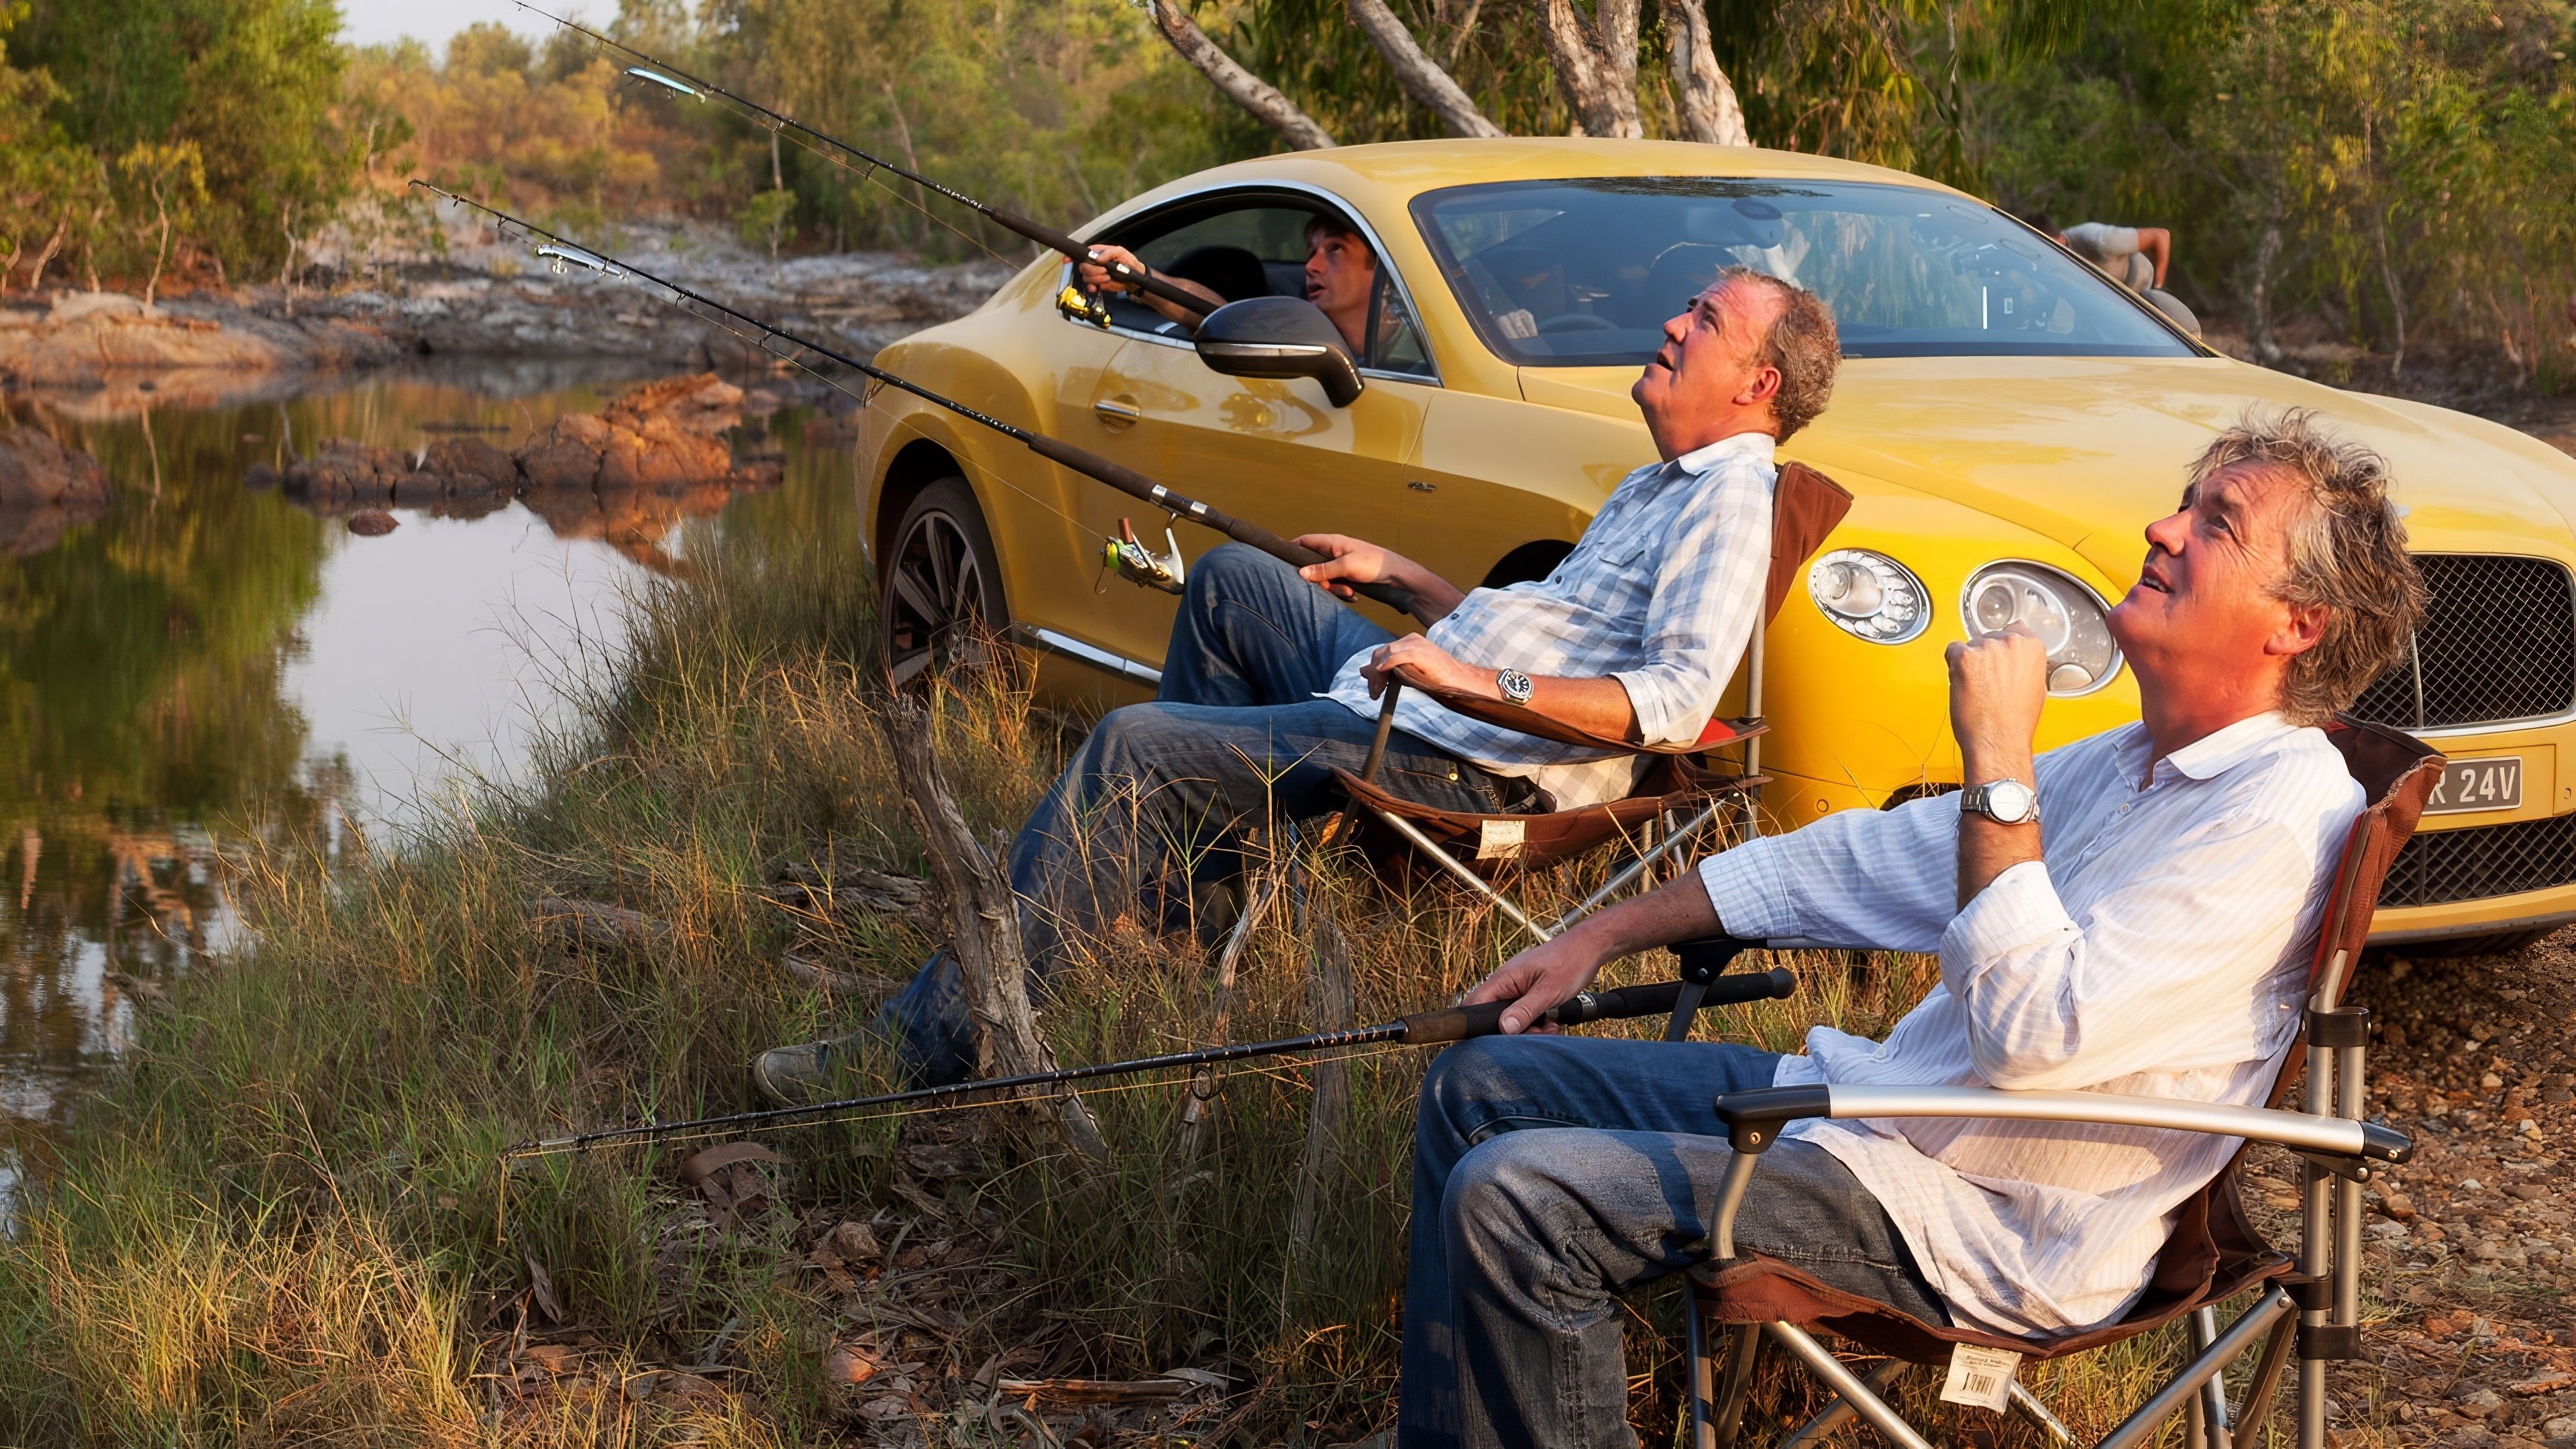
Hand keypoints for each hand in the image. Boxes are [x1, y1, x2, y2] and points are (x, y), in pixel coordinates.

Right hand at [1077, 243, 1147, 294]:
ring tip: (1108, 277)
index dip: (1071, 257)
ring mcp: (1095, 274)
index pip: (1080, 253)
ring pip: (1086, 277)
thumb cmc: (1128, 261)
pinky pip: (1090, 286)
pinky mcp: (1098, 284)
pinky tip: (1098, 287)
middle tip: (1105, 271)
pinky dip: (1093, 287)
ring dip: (1097, 278)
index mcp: (1096, 253)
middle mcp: (1093, 263)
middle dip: (1092, 270)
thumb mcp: (1120, 252)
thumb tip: (1097, 259)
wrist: (1135, 278)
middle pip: (1082, 267)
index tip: (1067, 261)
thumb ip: (1109, 253)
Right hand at [1293, 533, 1410, 598]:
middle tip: (1330, 587)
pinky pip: (1337, 585)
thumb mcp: (1346, 566)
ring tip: (1349, 592)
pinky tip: (1354, 595)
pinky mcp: (1348, 576)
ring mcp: (1341, 564)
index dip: (1293, 549)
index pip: (1304, 541)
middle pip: (1313, 566)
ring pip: (1325, 578)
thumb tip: (1301, 572)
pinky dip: (1343, 592)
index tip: (1284, 563)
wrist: (1397, 576)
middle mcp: (1334, 552)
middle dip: (1320, 580)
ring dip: (1334, 589)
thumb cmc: (1374, 564)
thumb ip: (1323, 569)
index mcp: (1332, 542)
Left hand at [1360, 634, 1485, 699]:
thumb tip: (1363, 671)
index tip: (1372, 687)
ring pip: (1386, 655)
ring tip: (1377, 692)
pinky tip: (1382, 674)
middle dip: (1373, 674)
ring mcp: (1414, 644)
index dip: (1373, 670)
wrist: (1458, 679)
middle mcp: (1409, 639)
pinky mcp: (1419, 652)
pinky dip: (1387, 665)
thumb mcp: (1407, 672)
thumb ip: (1387, 670)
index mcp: (1408, 641)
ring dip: (1378, 675)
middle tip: (1374, 694)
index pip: (1382, 652)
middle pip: (1381, 653)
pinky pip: (1397, 656)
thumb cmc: (1437, 677)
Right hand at [1465, 933, 1609, 1034]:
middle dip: (1512, 1031)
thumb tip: (1503, 1029)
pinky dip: (1536, 1021)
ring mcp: (1517, 987)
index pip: (1476, 1004)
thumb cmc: (1569, 961)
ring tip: (1548, 1028)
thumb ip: (1524, 1011)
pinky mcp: (1529, 991)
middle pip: (1494, 1015)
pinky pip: (1524, 1012)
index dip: (1478, 1025)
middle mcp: (1506, 983)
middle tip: (1534, 1034)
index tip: (1492, 1041)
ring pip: (1512, 1017)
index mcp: (1504, 978)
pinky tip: (1550, 1023)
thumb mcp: (1547, 991)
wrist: (1589, 948)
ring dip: (1528, 1027)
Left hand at [1945, 624, 2047, 770]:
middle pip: (1988, 638)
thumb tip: (2016, 655)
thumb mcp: (2035, 684)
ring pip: (1970, 645)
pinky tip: (1965, 685)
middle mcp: (2010, 642)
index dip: (2002, 648)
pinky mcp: (1964, 658)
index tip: (2000, 659)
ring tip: (1979, 688)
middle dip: (1985, 656)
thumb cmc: (2016, 720)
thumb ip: (2025, 662)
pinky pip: (1952, 651)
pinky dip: (1954, 666)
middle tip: (1989, 681)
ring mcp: (1987, 648)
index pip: (2012, 629)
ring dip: (1970, 663)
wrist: (1999, 740)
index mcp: (2032, 646)